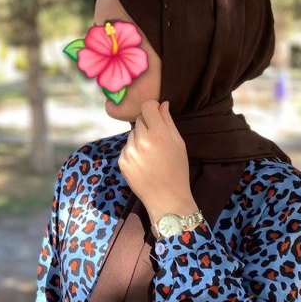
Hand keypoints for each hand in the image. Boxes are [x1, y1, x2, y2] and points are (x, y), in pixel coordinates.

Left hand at [119, 99, 192, 214]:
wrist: (167, 198)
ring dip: (139, 139)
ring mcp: (129, 152)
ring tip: (151, 155)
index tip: (156, 114)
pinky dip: (133, 152)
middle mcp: (141, 141)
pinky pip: (126, 148)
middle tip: (157, 141)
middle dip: (147, 126)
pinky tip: (144, 163)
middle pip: (139, 120)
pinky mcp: (122, 161)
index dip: (152, 108)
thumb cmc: (177, 169)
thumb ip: (168, 121)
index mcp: (158, 134)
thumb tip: (162, 103)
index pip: (147, 106)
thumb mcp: (178, 143)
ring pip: (132, 134)